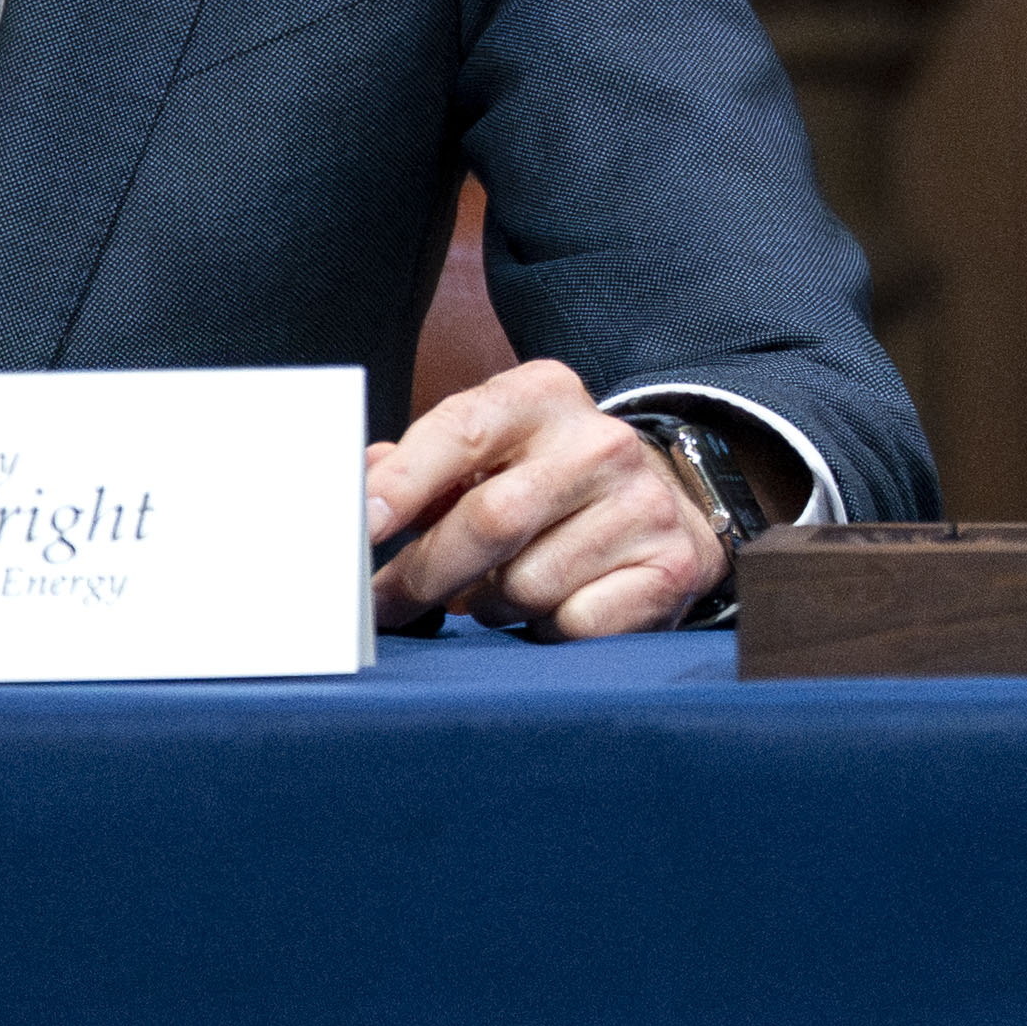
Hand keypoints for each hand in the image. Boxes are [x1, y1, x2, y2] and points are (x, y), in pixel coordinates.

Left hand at [363, 360, 729, 638]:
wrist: (660, 508)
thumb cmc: (543, 486)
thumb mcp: (486, 454)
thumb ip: (418, 467)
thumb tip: (356, 483)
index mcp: (543, 395)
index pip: (461, 430)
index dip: (403, 483)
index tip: (356, 528)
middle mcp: (601, 441)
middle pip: (491, 520)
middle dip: (425, 574)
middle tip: (387, 607)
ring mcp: (644, 504)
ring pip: (526, 585)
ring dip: (493, 604)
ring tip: (503, 589)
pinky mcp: (670, 568)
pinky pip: (575, 623)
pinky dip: (548, 630)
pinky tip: (556, 606)